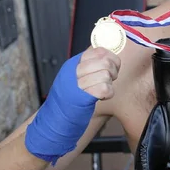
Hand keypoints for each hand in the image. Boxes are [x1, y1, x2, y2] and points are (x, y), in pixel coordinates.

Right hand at [25, 48, 120, 165]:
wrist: (54, 119)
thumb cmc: (69, 99)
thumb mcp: (76, 77)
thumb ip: (90, 66)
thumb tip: (109, 56)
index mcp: (74, 64)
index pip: (99, 50)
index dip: (111, 57)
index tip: (112, 66)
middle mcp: (73, 71)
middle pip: (105, 61)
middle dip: (114, 70)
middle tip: (110, 79)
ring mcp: (76, 84)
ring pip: (105, 74)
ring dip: (110, 83)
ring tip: (104, 88)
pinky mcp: (81, 98)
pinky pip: (104, 89)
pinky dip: (108, 93)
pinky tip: (102, 97)